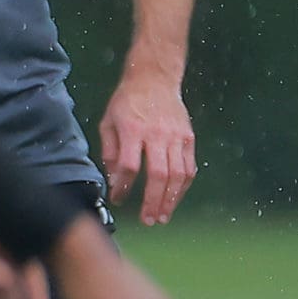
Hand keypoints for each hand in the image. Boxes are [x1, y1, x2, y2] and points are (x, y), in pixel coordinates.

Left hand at [100, 67, 194, 224]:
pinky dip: (183, 186)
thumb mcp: (108, 123)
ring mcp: (176, 136)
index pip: (129, 166)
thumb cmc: (127, 102)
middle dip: (153, 201)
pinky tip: (175, 198)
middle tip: (148, 220)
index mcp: (133, 131)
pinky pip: (189, 167)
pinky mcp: (188, 137)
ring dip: (171, 199)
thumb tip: (115, 180)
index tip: (118, 198)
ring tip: (162, 216)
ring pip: (178, 174)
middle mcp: (157, 135)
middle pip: (158, 174)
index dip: (124, 186)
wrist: (154, 78)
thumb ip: (111, 152)